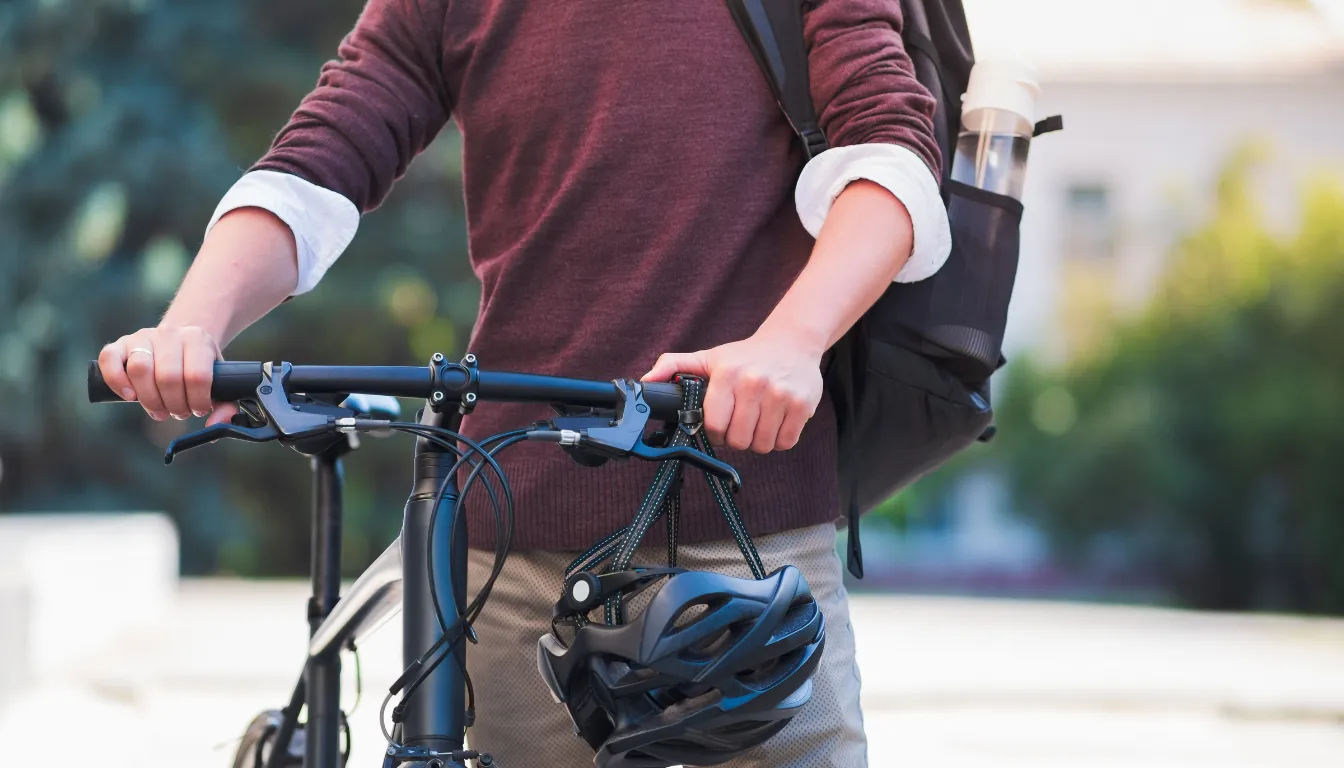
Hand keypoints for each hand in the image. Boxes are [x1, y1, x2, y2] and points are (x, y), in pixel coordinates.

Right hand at [98, 326, 237, 424]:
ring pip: (140, 369)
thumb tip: (215, 425)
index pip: (197, 376)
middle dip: (174, 405)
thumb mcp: (220, 381)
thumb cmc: (199, 367)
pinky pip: (109, 359)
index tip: (198, 409)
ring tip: (159, 410)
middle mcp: (169, 334)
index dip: (197, 401)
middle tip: (178, 412)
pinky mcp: (119, 344)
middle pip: (168, 377)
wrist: (182, 340)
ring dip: (150, 400)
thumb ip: (226, 405)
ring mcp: (142, 337)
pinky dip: (116, 381)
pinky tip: (130, 397)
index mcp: (197, 339)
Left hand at [643, 331, 823, 453]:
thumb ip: (674, 366)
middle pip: (738, 440)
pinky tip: (775, 422)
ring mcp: (781, 394)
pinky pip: (785, 443)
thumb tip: (644, 382)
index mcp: (727, 374)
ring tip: (758, 422)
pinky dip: (778, 440)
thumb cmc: (745, 356)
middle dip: (737, 439)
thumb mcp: (708, 357)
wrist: (792, 343)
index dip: (715, 433)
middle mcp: (754, 383)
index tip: (720, 426)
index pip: (714, 425)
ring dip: (758, 441)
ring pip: (762, 445)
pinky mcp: (803, 405)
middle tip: (741, 424)